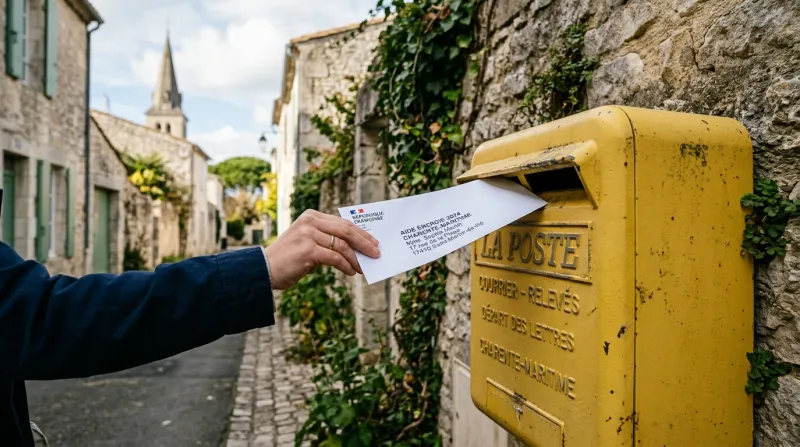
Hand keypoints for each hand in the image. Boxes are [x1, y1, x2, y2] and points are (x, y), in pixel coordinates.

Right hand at [264, 210, 380, 289]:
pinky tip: (351, 272)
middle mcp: (310, 221)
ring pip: (342, 246)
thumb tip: (354, 249)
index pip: (343, 222)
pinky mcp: (308, 249)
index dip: (361, 233)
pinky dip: (346, 266)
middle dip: (364, 243)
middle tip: (376, 253)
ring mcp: (309, 234)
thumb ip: (327, 240)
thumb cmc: (289, 258)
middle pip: (346, 230)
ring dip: (356, 259)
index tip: (373, 242)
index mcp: (312, 216)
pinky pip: (335, 258)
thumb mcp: (308, 242)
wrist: (264, 269)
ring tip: (362, 268)